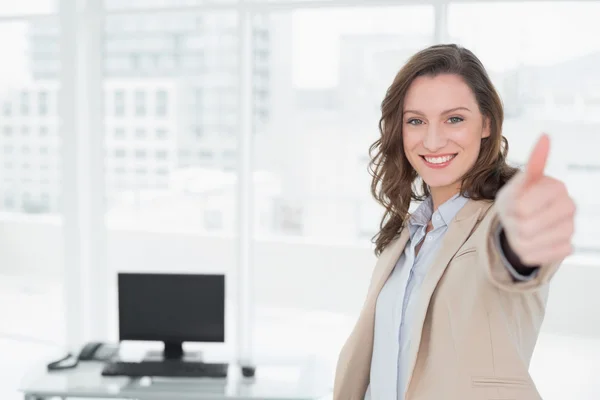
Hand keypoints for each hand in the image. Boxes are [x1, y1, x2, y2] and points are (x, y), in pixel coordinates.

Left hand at [496, 134, 575, 266]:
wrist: (521, 221)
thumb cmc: (517, 198)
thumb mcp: (516, 183)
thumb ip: (531, 164)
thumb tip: (546, 135)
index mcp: (557, 187)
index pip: (522, 207)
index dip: (511, 208)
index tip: (515, 202)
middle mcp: (570, 207)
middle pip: (525, 227)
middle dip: (513, 223)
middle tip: (516, 217)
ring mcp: (570, 229)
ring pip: (528, 243)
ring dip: (516, 238)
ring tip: (522, 227)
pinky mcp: (565, 248)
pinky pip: (535, 256)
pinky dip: (525, 251)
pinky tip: (531, 241)